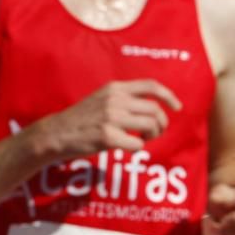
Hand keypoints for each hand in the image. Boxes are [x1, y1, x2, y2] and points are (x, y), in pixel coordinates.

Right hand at [37, 80, 181, 157]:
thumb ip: (124, 98)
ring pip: (151, 125)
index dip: (169, 96)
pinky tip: (126, 147)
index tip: (178, 107)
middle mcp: (115, 100)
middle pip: (155, 110)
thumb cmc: (83, 118)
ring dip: (152, 136)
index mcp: (115, 88)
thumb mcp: (102, 98)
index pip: (151, 86)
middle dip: (161, 124)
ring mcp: (111, 117)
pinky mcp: (108, 136)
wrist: (56, 133)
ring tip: (142, 139)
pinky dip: (137, 148)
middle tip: (154, 133)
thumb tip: (154, 107)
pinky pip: (138, 145)